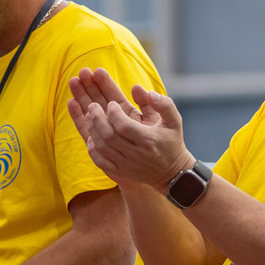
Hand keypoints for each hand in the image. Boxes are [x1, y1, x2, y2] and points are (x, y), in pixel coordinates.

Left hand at [68, 69, 191, 189]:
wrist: (173, 173)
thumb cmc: (172, 142)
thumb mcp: (174, 121)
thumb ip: (164, 104)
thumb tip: (145, 91)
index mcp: (148, 140)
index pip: (124, 125)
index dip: (114, 113)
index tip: (111, 103)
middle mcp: (136, 154)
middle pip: (109, 136)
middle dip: (97, 118)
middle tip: (92, 106)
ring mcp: (127, 165)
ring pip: (102, 147)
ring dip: (92, 130)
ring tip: (90, 116)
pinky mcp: (120, 172)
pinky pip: (100, 161)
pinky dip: (92, 148)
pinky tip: (91, 136)